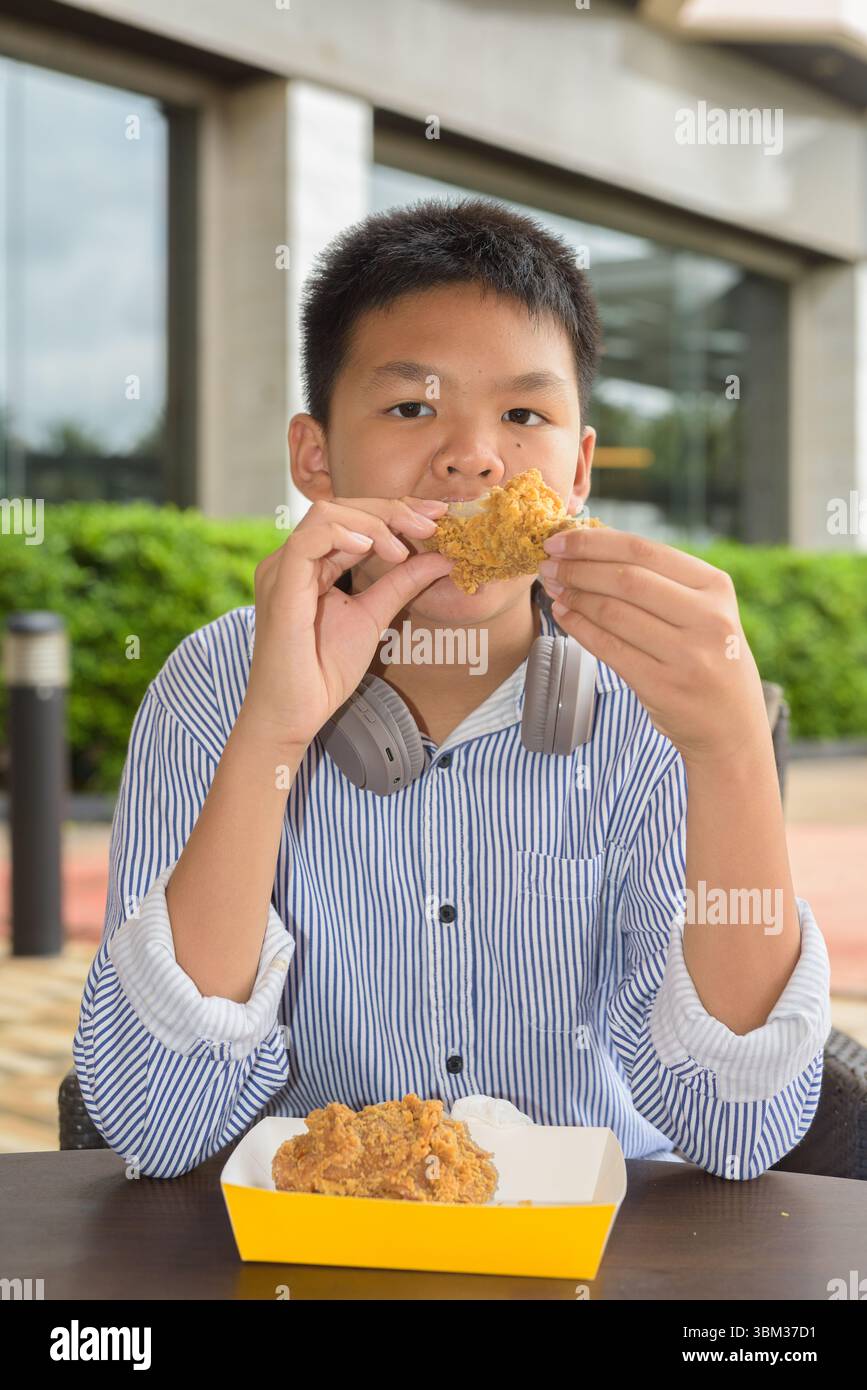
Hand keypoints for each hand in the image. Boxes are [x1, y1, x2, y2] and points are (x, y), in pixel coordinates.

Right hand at [241, 495, 453, 752]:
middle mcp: (293, 560)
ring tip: (402, 548)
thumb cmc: (323, 672)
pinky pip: (309, 540)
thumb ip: (401, 584)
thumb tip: (441, 558)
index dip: (394, 512)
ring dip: (373, 522)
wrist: (294, 713)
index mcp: (310, 565)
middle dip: (391, 510)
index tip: (436, 518)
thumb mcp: (374, 617)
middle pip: (342, 508)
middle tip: (431, 524)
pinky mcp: (280, 584)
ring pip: (327, 514)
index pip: (352, 519)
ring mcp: (282, 569)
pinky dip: (344, 535)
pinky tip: (372, 548)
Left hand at [538, 527, 769, 765]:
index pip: (644, 550)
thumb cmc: (708, 658)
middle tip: (547, 564)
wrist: (731, 726)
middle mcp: (707, 618)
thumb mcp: (704, 611)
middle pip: (626, 578)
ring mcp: (687, 654)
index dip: (593, 542)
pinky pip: (608, 648)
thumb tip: (591, 547)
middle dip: (577, 567)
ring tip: (552, 588)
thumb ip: (661, 581)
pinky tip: (563, 615)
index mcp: (715, 586)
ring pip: (613, 612)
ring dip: (574, 596)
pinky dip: (579, 628)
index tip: (558, 539)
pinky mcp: (663, 686)